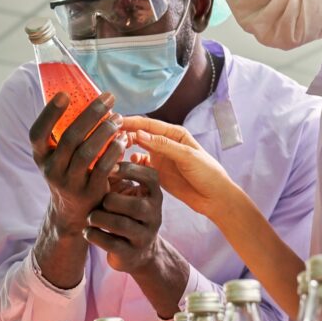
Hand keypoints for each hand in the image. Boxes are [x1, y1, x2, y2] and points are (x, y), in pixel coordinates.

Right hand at [30, 92, 126, 235]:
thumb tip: (85, 99)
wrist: (74, 212)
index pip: (37, 133)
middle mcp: (51, 170)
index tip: (64, 94)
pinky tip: (123, 139)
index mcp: (41, 156)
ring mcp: (69, 183)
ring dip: (105, 131)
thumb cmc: (69, 172)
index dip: (49, 113)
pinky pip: (103, 168)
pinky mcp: (89, 192)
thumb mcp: (59, 156)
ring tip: (118, 118)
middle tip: (108, 98)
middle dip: (91, 114)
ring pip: (87, 152)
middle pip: (70, 138)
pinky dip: (114, 151)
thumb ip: (66, 134)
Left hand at [83, 162, 163, 272]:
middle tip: (99, 200)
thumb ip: (119, 168)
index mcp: (154, 194)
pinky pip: (112, 244)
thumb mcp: (127, 190)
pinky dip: (95, 236)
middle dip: (111, 200)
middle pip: (135, 204)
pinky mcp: (132, 253)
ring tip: (90, 216)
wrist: (136, 252)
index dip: (129, 170)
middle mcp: (153, 214)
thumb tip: (116, 134)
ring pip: (122, 225)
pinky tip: (88, 231)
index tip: (107, 167)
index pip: (150, 177)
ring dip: (100, 218)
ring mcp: (144, 235)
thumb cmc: (125, 212)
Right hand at [119, 116, 236, 218]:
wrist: (215, 198)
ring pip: (137, 149)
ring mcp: (160, 158)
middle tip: (107, 139)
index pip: (148, 124)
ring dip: (125, 149)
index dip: (130, 122)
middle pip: (139, 134)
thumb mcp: (187, 156)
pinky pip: (139, 165)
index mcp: (174, 134)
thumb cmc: (207, 173)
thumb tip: (139, 133)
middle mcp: (165, 143)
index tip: (113, 122)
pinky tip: (124, 166)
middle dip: (123, 135)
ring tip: (111, 152)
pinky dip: (131, 164)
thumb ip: (163, 145)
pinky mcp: (157, 173)